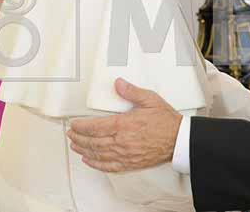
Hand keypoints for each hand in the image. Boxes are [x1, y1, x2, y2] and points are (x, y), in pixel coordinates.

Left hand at [68, 78, 182, 172]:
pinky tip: (89, 160)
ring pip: (98, 154)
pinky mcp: (130, 163)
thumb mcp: (150, 100)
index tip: (74, 124)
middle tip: (71, 134)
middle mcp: (121, 141)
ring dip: (84, 150)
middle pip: (93, 142)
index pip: (95, 127)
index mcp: (124, 125)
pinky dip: (96, 164)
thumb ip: (132, 92)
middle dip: (79, 138)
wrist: (178, 140)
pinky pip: (108, 166)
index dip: (81, 126)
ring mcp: (125, 154)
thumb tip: (118, 84)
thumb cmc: (166, 121)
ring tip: (75, 146)